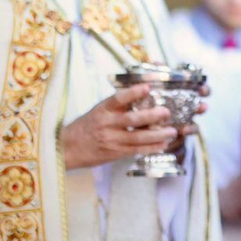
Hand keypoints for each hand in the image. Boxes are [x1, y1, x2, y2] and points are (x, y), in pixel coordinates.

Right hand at [59, 84, 193, 170]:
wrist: (68, 148)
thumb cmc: (87, 125)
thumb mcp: (99, 109)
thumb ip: (118, 103)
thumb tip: (144, 90)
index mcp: (103, 109)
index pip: (118, 98)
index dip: (133, 93)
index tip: (147, 87)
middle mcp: (107, 124)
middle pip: (131, 120)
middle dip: (151, 116)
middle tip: (166, 112)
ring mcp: (111, 139)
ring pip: (137, 137)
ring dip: (157, 135)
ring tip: (172, 131)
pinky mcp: (115, 153)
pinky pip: (135, 150)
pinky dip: (151, 148)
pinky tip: (163, 144)